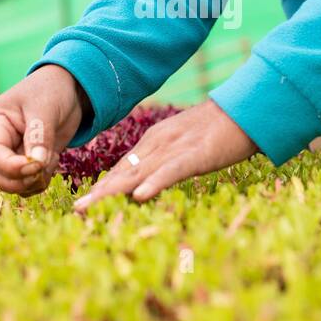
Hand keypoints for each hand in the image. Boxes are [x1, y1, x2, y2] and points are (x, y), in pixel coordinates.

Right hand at [0, 64, 87, 194]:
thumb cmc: (51, 90)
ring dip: (31, 182)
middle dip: (17, 181)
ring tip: (52, 159)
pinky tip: (52, 160)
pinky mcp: (24, 163)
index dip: (11, 167)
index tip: (36, 166)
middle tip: (42, 170)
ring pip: (8, 183)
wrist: (67, 90)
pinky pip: (25, 185)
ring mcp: (10, 154)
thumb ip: (40, 135)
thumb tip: (36, 164)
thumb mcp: (45, 108)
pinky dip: (39, 182)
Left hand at [73, 98, 257, 210]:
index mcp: (155, 143)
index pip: (123, 169)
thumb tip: (146, 186)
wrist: (245, 109)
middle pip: (124, 173)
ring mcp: (176, 149)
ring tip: (89, 208)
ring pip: (139, 174)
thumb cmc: (219, 131)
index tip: (83, 205)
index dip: (102, 188)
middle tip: (75, 211)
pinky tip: (139, 197)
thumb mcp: (185, 147)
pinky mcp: (196, 155)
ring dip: (112, 192)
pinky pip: (172, 171)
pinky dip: (155, 184)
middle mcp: (158, 145)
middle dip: (99, 193)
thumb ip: (165, 163)